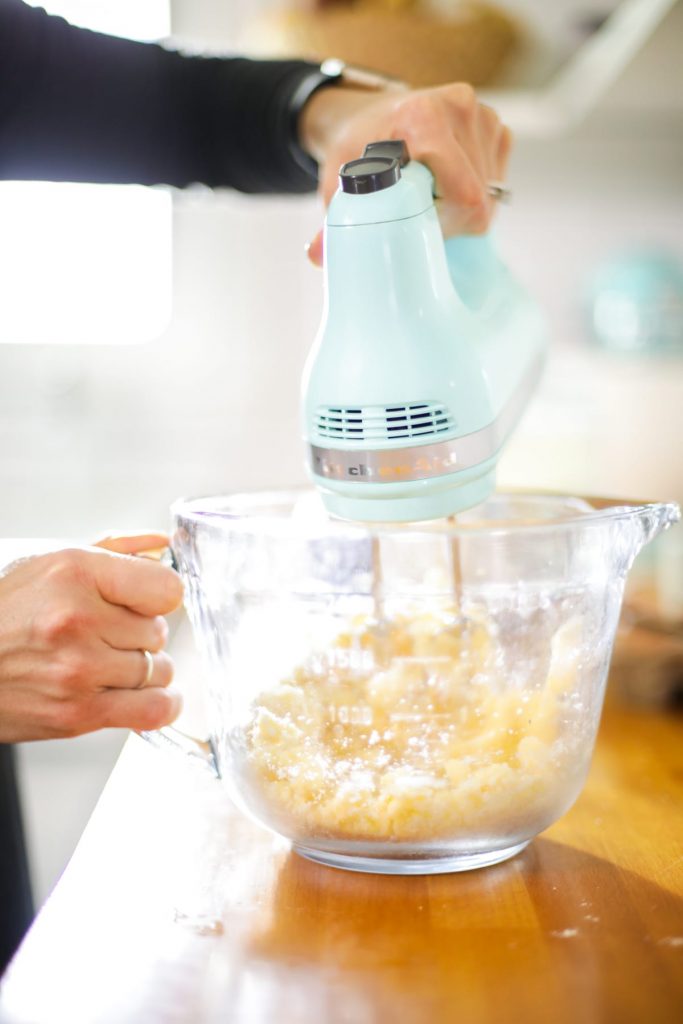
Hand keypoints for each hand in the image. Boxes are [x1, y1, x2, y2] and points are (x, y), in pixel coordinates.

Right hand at [0, 533, 183, 742]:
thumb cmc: (2, 612)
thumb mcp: (51, 563)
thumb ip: (116, 549)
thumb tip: (162, 544)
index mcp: (75, 573)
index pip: (167, 588)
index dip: (160, 595)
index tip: (148, 600)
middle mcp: (78, 619)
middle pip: (159, 631)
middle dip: (140, 633)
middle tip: (106, 634)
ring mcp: (78, 669)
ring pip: (160, 670)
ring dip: (145, 669)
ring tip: (110, 663)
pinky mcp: (77, 714)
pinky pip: (153, 710)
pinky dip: (162, 704)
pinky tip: (151, 695)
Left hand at [300, 83, 511, 265]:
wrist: (368, 114)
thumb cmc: (357, 148)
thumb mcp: (339, 182)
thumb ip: (335, 220)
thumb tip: (317, 256)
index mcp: (424, 116)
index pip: (464, 193)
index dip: (446, 222)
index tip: (417, 221)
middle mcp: (459, 107)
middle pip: (479, 197)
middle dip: (453, 219)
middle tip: (419, 214)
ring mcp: (482, 114)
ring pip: (490, 192)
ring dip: (463, 208)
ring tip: (430, 196)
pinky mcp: (494, 126)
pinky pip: (496, 179)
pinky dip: (475, 191)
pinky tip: (448, 182)